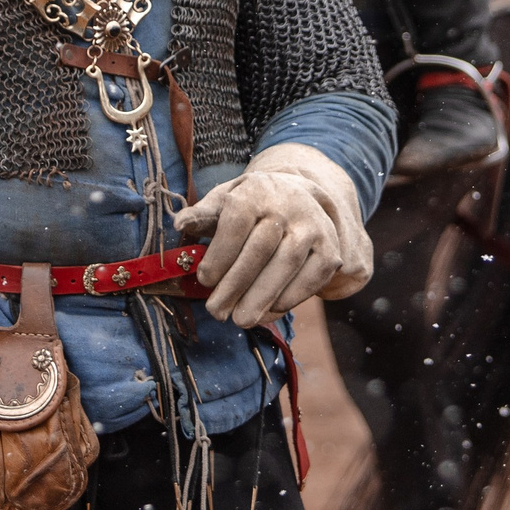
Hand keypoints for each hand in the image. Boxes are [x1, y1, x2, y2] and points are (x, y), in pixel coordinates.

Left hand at [175, 143, 372, 326]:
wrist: (300, 198)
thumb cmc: (253, 205)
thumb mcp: (226, 200)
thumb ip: (204, 214)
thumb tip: (180, 224)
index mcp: (257, 190)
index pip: (237, 222)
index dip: (219, 254)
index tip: (204, 280)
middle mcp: (289, 205)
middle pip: (260, 248)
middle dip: (236, 284)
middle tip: (216, 311)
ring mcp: (314, 226)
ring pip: (287, 264)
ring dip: (261, 297)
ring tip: (240, 320)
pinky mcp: (330, 249)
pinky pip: (311, 277)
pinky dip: (290, 297)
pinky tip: (269, 310)